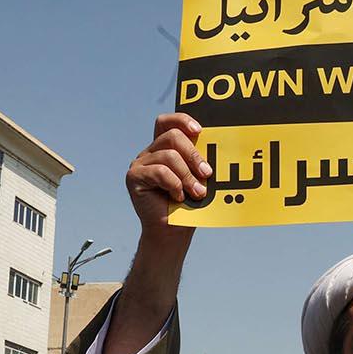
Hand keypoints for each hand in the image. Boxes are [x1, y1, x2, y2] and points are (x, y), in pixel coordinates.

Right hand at [126, 113, 212, 233]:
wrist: (172, 233)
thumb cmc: (188, 207)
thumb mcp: (198, 181)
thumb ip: (200, 163)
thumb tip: (217, 148)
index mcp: (165, 149)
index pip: (168, 122)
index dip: (182, 120)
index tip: (199, 130)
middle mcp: (151, 153)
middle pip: (172, 136)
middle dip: (193, 154)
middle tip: (207, 174)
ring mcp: (140, 163)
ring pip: (169, 155)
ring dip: (187, 176)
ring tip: (197, 193)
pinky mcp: (134, 177)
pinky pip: (159, 171)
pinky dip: (174, 184)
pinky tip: (178, 197)